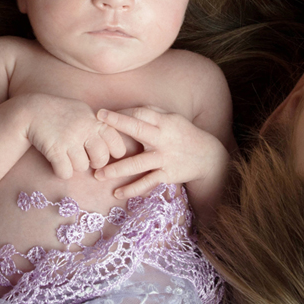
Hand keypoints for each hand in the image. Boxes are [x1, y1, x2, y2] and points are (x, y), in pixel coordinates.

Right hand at [24, 94, 128, 178]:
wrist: (32, 110)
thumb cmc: (61, 112)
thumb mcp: (84, 112)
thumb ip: (100, 125)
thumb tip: (117, 146)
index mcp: (96, 120)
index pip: (117, 144)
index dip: (111, 153)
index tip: (100, 152)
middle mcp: (86, 129)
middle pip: (102, 159)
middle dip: (94, 163)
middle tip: (84, 157)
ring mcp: (70, 139)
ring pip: (82, 167)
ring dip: (74, 166)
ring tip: (66, 155)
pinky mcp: (55, 149)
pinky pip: (66, 173)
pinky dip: (61, 171)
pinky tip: (56, 162)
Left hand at [92, 106, 226, 198]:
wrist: (207, 157)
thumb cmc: (183, 134)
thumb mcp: (172, 119)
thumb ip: (151, 113)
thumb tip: (125, 109)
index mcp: (164, 122)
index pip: (139, 113)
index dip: (120, 114)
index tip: (100, 114)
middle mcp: (163, 138)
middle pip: (138, 130)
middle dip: (117, 126)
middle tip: (96, 127)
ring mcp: (164, 158)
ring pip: (138, 164)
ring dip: (116, 170)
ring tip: (98, 175)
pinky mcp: (167, 175)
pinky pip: (147, 183)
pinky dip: (132, 190)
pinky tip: (117, 193)